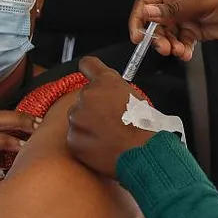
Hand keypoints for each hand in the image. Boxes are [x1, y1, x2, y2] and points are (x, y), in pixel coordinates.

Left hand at [67, 57, 155, 178]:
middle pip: (84, 97)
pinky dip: (86, 141)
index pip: (88, 64)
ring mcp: (77, 118)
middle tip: (111, 118)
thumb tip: (111, 93)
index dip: (90, 70)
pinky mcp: (73, 138)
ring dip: (89, 124)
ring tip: (109, 134)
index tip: (90, 73)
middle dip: (94, 106)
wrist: (142, 153)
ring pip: (78, 117)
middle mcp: (87, 96)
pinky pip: (76, 136)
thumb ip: (117, 89)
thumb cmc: (144, 127)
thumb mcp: (137, 96)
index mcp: (105, 82)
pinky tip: (102, 145)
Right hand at [129, 0, 217, 60]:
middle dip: (157, 38)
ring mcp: (184, 16)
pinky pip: (180, 42)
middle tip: (165, 48)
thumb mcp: (200, 1)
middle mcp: (175, 1)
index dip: (138, 20)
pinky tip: (187, 53)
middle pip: (154, 23)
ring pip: (167, 35)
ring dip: (170, 46)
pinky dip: (182, 49)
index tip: (138, 37)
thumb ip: (172, 10)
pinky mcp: (193, 30)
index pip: (146, 3)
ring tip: (180, 51)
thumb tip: (147, 12)